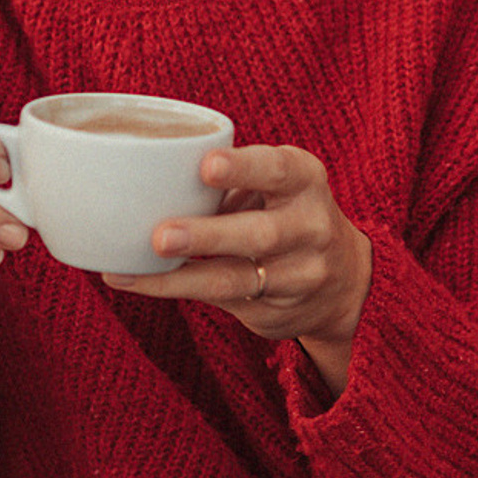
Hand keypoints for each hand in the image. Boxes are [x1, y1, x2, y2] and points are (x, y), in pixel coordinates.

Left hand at [102, 145, 371, 394]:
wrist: (345, 281)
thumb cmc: (283, 211)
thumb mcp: (275, 184)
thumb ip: (230, 176)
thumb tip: (147, 169)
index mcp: (304, 181)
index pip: (278, 170)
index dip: (244, 168)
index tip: (207, 165)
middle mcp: (309, 227)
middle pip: (260, 234)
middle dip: (209, 236)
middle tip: (162, 235)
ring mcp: (297, 276)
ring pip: (236, 278)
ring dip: (182, 275)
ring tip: (135, 268)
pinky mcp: (275, 311)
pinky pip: (219, 301)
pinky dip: (173, 288)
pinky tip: (133, 279)